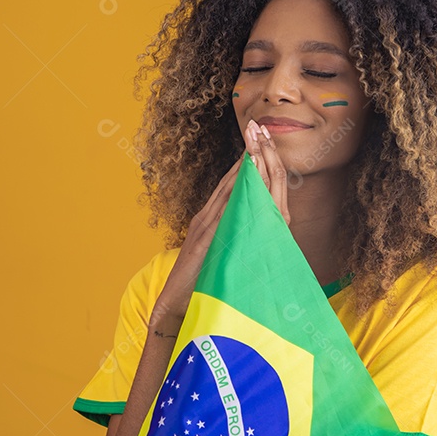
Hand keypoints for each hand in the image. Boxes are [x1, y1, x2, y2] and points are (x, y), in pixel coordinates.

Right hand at [151, 120, 290, 326]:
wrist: (174, 306)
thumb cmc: (199, 282)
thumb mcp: (217, 251)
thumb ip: (229, 233)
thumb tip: (250, 222)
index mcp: (212, 218)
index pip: (235, 183)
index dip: (249, 160)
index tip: (262, 139)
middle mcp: (207, 218)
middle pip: (232, 180)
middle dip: (248, 154)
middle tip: (259, 129)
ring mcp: (203, 228)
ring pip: (227, 193)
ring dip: (243, 169)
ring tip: (256, 146)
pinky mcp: (202, 242)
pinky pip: (222, 216)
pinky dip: (234, 198)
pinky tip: (246, 185)